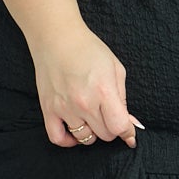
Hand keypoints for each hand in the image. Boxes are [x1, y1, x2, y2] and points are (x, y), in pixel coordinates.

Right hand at [32, 22, 145, 148]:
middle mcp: (84, 103)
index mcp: (104, 91)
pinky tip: (74, 132)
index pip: (119, 127)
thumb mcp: (115, 69)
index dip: (128, 133)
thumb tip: (129, 123)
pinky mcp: (49, 109)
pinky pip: (57, 138)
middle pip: (105, 134)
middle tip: (108, 116)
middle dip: (111, 128)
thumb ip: (123, 98)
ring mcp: (65, 108)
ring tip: (92, 119)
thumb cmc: (88, 49)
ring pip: (85, 138)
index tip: (129, 134)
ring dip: (93, 132)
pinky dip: (68, 141)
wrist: (57, 38)